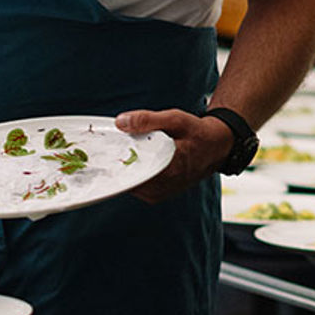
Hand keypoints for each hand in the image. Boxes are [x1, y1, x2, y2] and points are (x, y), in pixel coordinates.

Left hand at [114, 108, 232, 202]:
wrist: (215, 147)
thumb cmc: (196, 133)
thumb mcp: (175, 119)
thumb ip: (147, 120)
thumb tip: (120, 123)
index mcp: (167, 170)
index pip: (129, 171)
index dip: (111, 162)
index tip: (100, 153)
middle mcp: (161, 187)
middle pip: (125, 178)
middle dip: (115, 162)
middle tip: (104, 150)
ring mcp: (157, 193)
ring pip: (128, 182)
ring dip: (122, 168)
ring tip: (119, 151)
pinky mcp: (154, 194)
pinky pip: (134, 184)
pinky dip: (129, 172)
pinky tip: (128, 158)